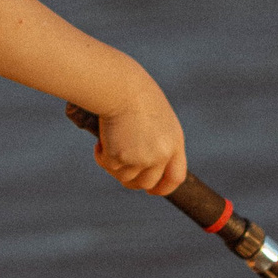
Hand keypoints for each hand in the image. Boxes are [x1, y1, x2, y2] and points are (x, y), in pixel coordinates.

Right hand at [92, 82, 186, 196]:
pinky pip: (108, 166)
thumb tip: (146, 165)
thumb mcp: (156, 117)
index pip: (176, 177)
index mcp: (174, 142)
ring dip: (115, 165)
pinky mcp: (119, 157)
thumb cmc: (135, 93)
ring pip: (124, 176)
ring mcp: (140, 158)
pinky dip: (102, 156)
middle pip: (147, 183)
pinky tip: (101, 140)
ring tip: (109, 143)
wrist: (119, 86)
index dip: (164, 188)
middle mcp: (160, 154)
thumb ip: (157, 140)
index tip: (153, 190)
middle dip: (132, 181)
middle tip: (120, 170)